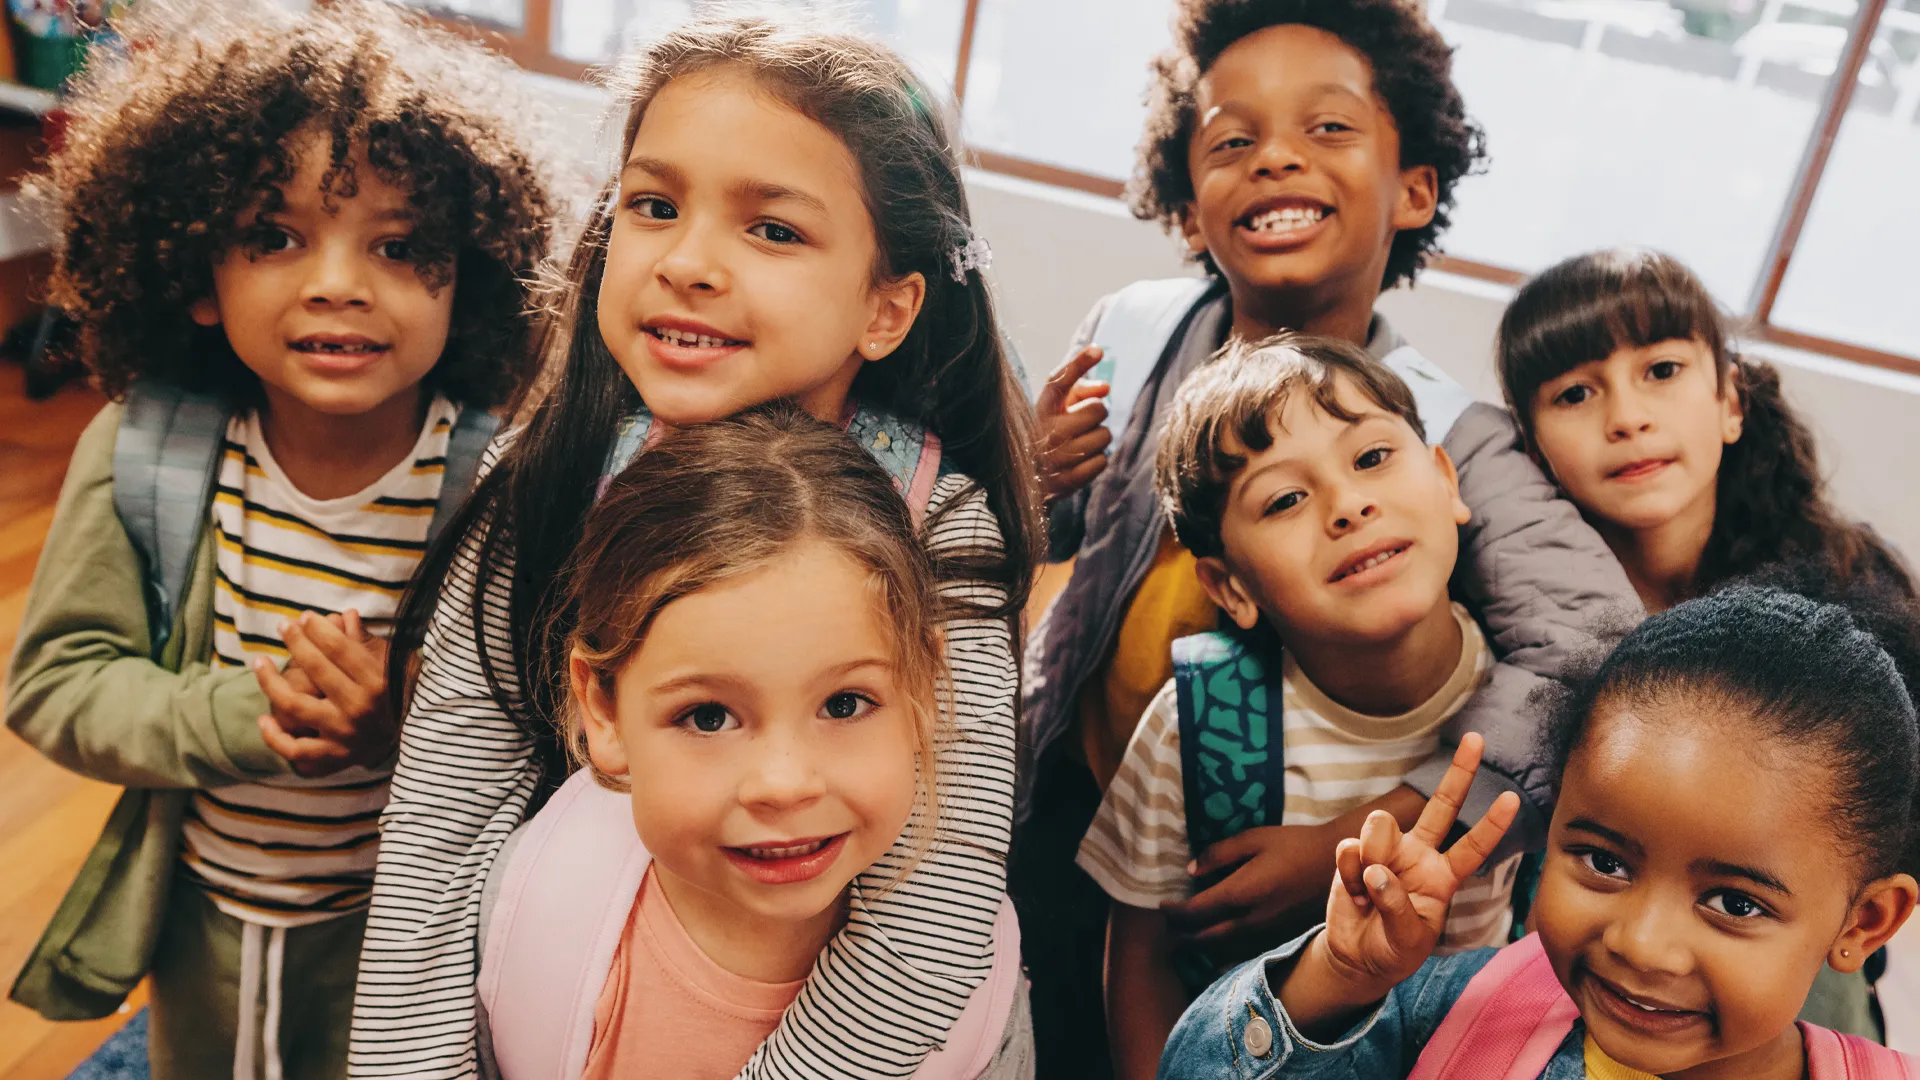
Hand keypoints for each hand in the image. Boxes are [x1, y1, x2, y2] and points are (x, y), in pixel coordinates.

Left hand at [255, 610, 394, 776]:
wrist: (414, 740)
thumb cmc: (399, 694)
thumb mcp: (391, 665)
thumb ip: (366, 642)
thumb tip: (347, 614)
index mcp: (378, 682)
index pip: (340, 648)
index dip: (318, 628)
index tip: (305, 616)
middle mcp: (359, 708)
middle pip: (316, 669)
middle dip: (296, 642)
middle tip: (284, 626)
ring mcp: (343, 734)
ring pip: (295, 705)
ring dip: (270, 681)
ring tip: (259, 662)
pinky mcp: (332, 756)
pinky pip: (295, 749)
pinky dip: (275, 737)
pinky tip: (264, 718)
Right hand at [1036, 344, 1111, 502]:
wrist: (1030, 480)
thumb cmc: (1052, 433)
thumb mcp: (1061, 407)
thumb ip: (1082, 389)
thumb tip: (1105, 387)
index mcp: (1042, 407)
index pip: (1059, 380)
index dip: (1079, 364)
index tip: (1098, 351)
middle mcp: (1044, 430)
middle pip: (1098, 409)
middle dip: (1097, 414)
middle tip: (1083, 422)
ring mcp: (1055, 457)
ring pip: (1104, 436)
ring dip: (1099, 439)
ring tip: (1080, 443)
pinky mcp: (1066, 481)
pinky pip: (1102, 461)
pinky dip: (1096, 461)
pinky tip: (1080, 462)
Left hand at [1160, 825, 1333, 955]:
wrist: (1339, 866)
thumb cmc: (1294, 845)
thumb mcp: (1254, 838)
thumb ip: (1219, 854)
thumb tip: (1190, 870)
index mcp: (1241, 893)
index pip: (1195, 912)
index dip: (1174, 911)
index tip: (1162, 906)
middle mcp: (1250, 920)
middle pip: (1204, 937)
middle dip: (1181, 934)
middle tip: (1168, 927)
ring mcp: (1266, 933)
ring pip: (1223, 949)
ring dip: (1200, 946)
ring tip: (1187, 937)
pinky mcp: (1279, 938)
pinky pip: (1244, 952)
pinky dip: (1224, 951)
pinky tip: (1218, 947)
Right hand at [1321, 734, 1519, 990]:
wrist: (1355, 956)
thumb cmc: (1393, 950)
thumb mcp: (1407, 940)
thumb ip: (1396, 905)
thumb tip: (1376, 869)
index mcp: (1442, 877)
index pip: (1473, 847)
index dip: (1492, 824)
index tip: (1514, 798)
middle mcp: (1418, 855)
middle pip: (1441, 806)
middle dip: (1460, 772)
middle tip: (1476, 739)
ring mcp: (1385, 852)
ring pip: (1380, 827)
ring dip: (1372, 858)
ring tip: (1367, 891)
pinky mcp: (1353, 855)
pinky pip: (1350, 850)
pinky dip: (1348, 875)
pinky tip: (1352, 894)